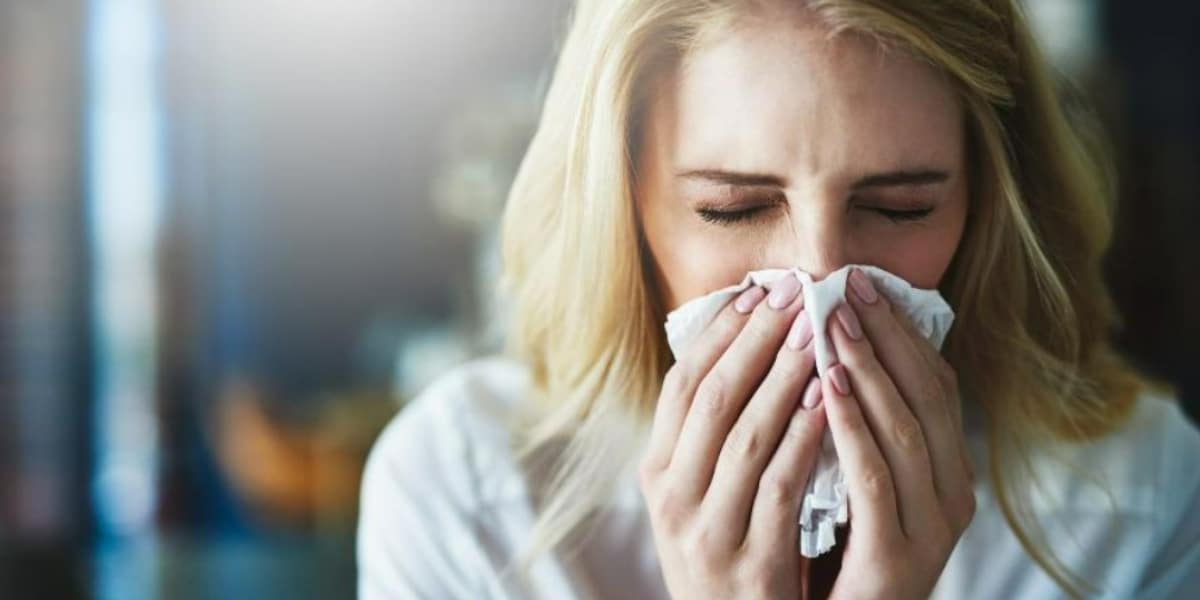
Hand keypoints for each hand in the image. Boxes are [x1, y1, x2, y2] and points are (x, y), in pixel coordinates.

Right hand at [640, 274, 827, 598]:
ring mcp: (707, 530)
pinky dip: (803, 436)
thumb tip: (741, 347)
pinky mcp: (750, 560)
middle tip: (794, 295)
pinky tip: (829, 399)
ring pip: (746, 435)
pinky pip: (780, 484)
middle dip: (756, 340)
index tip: (757, 291)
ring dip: (784, 376)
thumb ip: (708, 435)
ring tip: (817, 333)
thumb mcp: (698, 495)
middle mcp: (672, 498)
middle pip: (713, 398)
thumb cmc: (727, 549)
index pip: (682, 386)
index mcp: (657, 473)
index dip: (719, 334)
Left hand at [820, 267, 976, 598]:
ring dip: (866, 369)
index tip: (862, 285)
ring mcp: (929, 530)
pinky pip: (874, 478)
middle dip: (886, 337)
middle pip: (927, 397)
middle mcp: (952, 497)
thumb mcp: (859, 486)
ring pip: (905, 430)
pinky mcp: (894, 559)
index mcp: (949, 474)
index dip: (902, 332)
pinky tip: (824, 387)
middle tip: (846, 286)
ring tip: (831, 321)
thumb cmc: (841, 555)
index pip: (936, 385)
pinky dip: (851, 427)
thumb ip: (860, 430)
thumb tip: (832, 352)